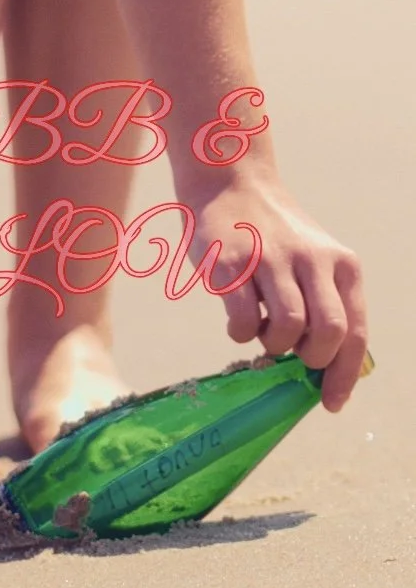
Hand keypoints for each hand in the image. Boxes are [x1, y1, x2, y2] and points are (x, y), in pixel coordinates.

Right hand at [187, 178, 367, 411]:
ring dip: (274, 345)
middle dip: (311, 359)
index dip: (345, 374)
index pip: (355, 329)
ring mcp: (270, 260)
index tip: (332, 402)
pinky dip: (242, 334)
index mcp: (340, 263)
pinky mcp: (231, 265)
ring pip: (289, 328)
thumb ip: (325, 301)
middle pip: (329, 331)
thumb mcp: (314, 259)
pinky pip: (244, 322)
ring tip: (262, 331)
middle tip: (291, 354)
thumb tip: (325, 366)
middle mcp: (311, 259)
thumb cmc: (274, 236)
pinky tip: (238, 321)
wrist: (231, 185)